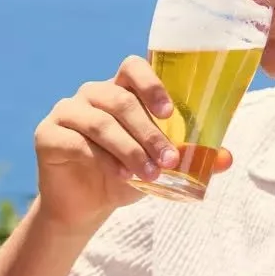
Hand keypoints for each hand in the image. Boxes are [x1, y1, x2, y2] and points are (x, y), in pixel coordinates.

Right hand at [34, 55, 230, 229]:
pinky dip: (102, 160)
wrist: (85, 207)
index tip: (169, 112)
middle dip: (149, 133)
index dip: (151, 84)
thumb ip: (191, 157)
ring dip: (129, 150)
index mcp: (119, 92)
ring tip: (148, 175)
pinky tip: (118, 176)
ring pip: (100, 122)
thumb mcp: (160, 166)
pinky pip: (77, 142)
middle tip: (169, 160)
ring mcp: (66, 112)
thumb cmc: (124, 175)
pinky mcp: (47, 134)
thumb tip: (227, 158)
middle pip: (120, 101)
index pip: (132, 68)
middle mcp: (91, 95)